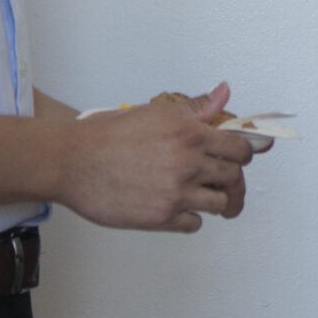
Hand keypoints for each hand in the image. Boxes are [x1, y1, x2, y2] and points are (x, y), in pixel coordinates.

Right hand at [58, 82, 257, 232]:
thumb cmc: (108, 135)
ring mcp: (176, 193)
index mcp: (191, 134)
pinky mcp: (161, 218)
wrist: (73, 162)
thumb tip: (224, 92)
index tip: (241, 158)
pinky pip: (194, 224)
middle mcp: (188, 164)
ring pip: (219, 203)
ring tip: (210, 200)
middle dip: (233, 181)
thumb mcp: (156, 112)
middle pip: (234, 178)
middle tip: (227, 184)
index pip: (240, 148)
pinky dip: (191, 218)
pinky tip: (182, 210)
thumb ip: (196, 107)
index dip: (244, 154)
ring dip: (217, 202)